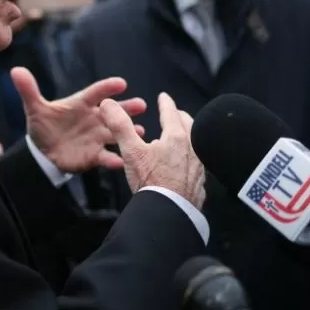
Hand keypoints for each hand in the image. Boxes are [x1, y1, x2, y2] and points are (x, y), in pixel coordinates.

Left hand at [12, 67, 145, 172]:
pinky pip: (106, 157)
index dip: (107, 87)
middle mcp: (94, 118)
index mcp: (81, 104)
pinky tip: (122, 161)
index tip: (121, 83)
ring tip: (140, 131)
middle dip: (127, 108)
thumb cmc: (44, 125)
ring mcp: (96, 137)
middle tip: (141, 105)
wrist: (43, 152)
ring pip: (116, 133)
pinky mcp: (95, 155)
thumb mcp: (35, 108)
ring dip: (127, 132)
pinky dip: (114, 159)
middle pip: (113, 112)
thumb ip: (29, 90)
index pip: (96, 93)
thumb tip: (16, 70)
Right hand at [100, 92, 204, 207]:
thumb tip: (108, 104)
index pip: (171, 113)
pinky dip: (192, 155)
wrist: (170, 212)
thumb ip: (120, 126)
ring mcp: (199, 165)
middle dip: (180, 117)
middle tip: (173, 114)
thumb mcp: (131, 151)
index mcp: (176, 137)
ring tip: (180, 136)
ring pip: (196, 143)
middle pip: (189, 125)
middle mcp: (193, 148)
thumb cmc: (151, 181)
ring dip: (188, 136)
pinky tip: (186, 163)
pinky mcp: (201, 181)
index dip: (165, 103)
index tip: (163, 97)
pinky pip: (199, 162)